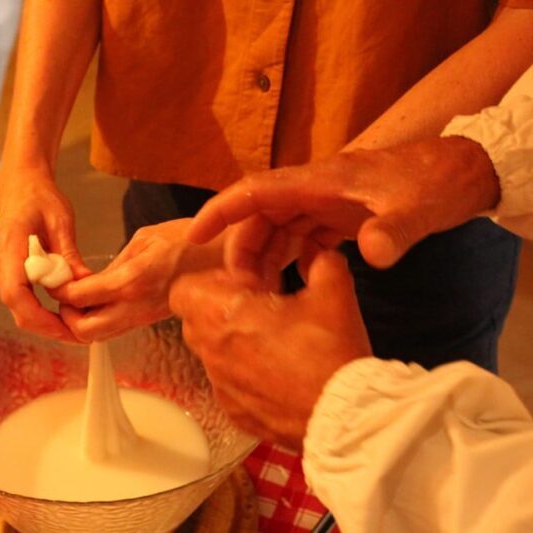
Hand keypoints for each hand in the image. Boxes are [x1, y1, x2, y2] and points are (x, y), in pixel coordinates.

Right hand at [0, 166, 90, 341]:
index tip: (63, 327)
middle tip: (77, 335)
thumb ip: (69, 256)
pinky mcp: (3, 271)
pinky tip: (60, 311)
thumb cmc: (40, 197)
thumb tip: (85, 285)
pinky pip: (19, 296)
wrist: (20, 184)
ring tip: (73, 326)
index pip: (14, 292)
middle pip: (15, 307)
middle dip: (45, 326)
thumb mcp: (62, 223)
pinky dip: (38, 308)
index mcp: (9, 245)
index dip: (37, 316)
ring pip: (17, 306)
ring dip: (42, 319)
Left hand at [56, 219, 221, 341]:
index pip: (79, 297)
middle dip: (66, 318)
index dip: (60, 291)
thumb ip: (116, 262)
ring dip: (81, 324)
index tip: (55, 281)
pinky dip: (98, 321)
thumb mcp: (146, 239)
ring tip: (79, 303)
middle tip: (65, 299)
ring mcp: (142, 318)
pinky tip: (98, 303)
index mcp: (130, 281)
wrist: (223, 265)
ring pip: (98, 337)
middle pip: (84, 332)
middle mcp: (133, 306)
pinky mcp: (148, 322)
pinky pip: (114, 330)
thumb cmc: (190, 243)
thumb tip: (96, 278)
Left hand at [169, 251, 371, 448]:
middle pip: (196, 320)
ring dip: (235, 342)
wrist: (342, 415)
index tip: (243, 285)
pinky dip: (246, 375)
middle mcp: (211, 351)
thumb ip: (323, 264)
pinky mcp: (234, 412)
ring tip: (275, 341)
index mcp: (222, 314)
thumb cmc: (329, 353)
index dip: (210, 282)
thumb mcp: (334, 294)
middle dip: (222, 310)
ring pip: (213, 354)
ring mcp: (221, 386)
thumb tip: (322, 256)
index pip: (182, 290)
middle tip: (261, 308)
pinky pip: (229, 385)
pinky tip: (281, 373)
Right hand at [188, 137, 499, 268]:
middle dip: (243, 249)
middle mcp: (314, 189)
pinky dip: (290, 259)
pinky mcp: (337, 215)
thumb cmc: (436, 182)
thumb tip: (372, 255)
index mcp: (320, 181)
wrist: (463, 172)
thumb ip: (395, 230)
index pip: (256, 191)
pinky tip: (294, 283)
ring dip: (265, 258)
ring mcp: (325, 202)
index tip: (194, 237)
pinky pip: (301, 236)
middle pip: (260, 216)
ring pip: (278, 228)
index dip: (221, 212)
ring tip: (261, 294)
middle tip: (242, 290)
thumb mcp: (419, 208)